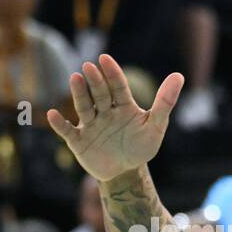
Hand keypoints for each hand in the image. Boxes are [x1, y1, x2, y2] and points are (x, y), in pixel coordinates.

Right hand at [47, 54, 183, 181]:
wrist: (125, 172)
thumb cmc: (140, 146)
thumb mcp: (155, 126)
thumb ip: (165, 102)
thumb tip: (179, 76)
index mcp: (123, 107)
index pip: (118, 88)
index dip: (112, 74)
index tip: (105, 59)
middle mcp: (104, 112)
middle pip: (100, 95)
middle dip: (95, 82)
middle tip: (89, 67)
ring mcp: (90, 125)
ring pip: (84, 107)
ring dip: (79, 94)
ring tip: (75, 78)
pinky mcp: (78, 140)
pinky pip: (67, 131)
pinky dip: (59, 124)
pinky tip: (52, 114)